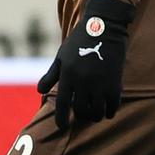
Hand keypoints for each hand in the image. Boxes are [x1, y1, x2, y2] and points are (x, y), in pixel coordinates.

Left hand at [37, 0, 131, 128]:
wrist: (104, 28)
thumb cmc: (80, 42)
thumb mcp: (62, 57)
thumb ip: (51, 75)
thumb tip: (39, 91)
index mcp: (68, 75)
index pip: (62, 104)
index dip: (61, 118)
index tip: (61, 126)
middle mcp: (82, 81)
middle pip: (80, 110)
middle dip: (80, 116)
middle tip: (81, 116)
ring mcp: (99, 83)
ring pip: (96, 111)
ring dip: (95, 116)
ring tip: (94, 115)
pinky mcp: (114, 83)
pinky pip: (112, 105)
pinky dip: (109, 111)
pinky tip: (107, 111)